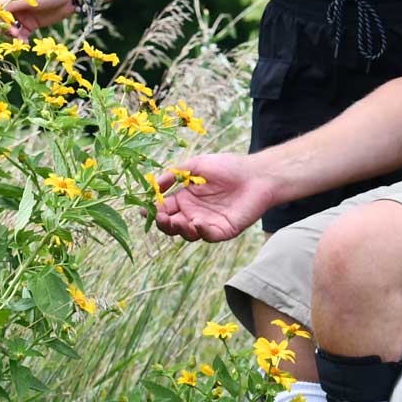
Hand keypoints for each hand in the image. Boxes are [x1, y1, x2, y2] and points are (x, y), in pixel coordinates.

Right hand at [0, 0, 75, 40]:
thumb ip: (15, 4)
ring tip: (19, 38)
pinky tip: (25, 43)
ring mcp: (23, 15)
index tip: (1, 24)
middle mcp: (15, 4)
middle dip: (2, 27)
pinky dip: (21, 39)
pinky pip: (21, 34)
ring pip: (10, 28)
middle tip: (9, 33)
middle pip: (2, 19)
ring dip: (12, 35)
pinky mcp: (31, 24)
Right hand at [151, 152, 279, 241]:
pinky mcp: (223, 230)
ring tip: (175, 221)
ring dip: (178, 229)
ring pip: (187, 233)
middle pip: (171, 225)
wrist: (257, 175)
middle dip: (163, 223)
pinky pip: (208, 235)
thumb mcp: (196, 166)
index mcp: (185, 198)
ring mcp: (207, 223)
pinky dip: (200, 231)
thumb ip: (174, 174)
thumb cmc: (228, 167)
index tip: (144, 210)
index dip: (153, 210)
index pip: (164, 208)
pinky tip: (196, 222)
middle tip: (159, 217)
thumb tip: (153, 185)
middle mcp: (193, 213)